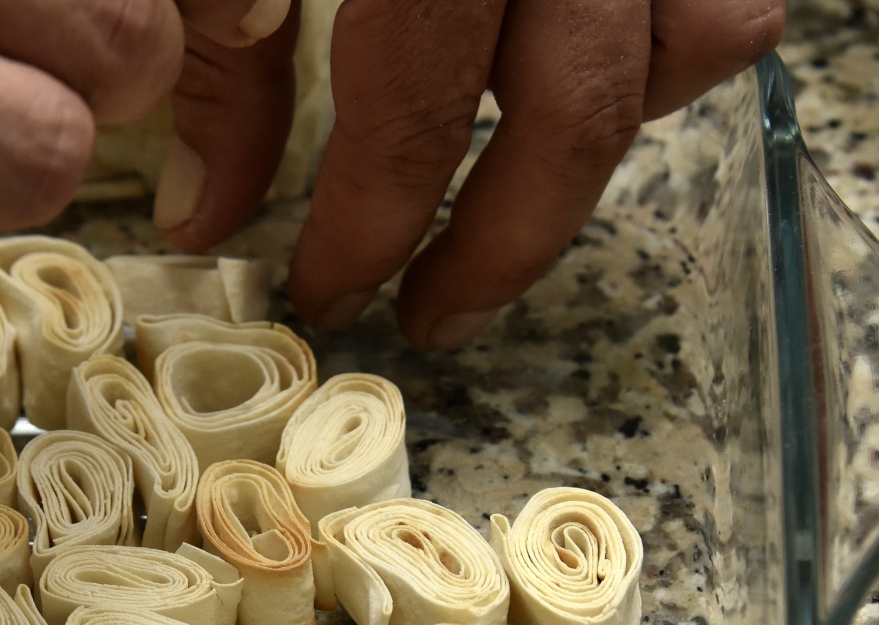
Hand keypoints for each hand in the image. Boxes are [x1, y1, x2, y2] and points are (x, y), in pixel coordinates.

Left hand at [154, 0, 784, 347]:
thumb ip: (215, 57)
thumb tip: (206, 217)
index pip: (412, 113)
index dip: (368, 229)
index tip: (325, 292)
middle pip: (573, 110)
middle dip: (501, 243)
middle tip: (432, 315)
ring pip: (694, 34)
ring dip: (607, 136)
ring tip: (514, 195)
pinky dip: (671, 40)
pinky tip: (578, 62)